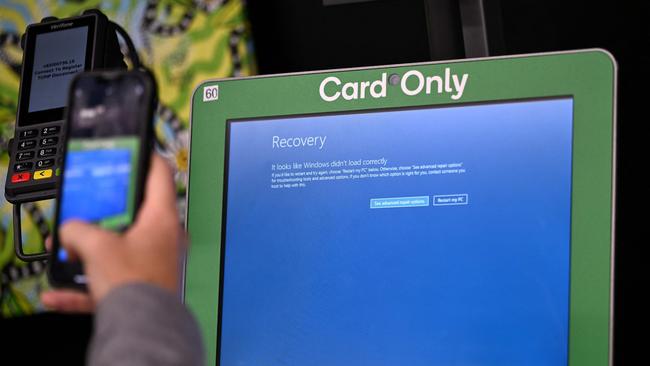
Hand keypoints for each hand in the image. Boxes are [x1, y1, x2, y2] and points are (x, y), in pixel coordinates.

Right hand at [41, 154, 181, 312]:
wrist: (143, 328)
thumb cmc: (135, 283)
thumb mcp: (97, 245)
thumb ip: (78, 230)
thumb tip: (71, 232)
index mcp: (163, 218)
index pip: (160, 175)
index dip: (145, 158)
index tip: (134, 150)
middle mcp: (165, 238)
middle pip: (136, 212)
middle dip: (107, 211)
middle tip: (91, 205)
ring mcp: (156, 262)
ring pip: (121, 246)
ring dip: (93, 248)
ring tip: (71, 249)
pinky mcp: (144, 285)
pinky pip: (112, 277)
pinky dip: (88, 284)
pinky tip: (61, 292)